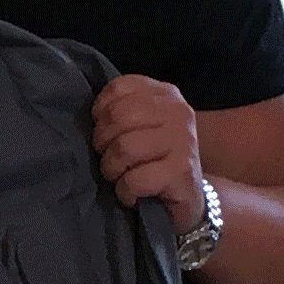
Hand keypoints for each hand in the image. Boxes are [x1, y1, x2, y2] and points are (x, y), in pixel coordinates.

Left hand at [91, 74, 204, 233]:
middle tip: (110, 159)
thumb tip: (94, 115)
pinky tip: (133, 195)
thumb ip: (121, 110)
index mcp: (164, 94)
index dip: (101, 114)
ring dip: (112, 169)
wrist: (190, 195)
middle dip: (103, 143)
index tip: (107, 133)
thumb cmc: (157, 159)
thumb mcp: (143, 125)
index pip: (118, 88)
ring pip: (124, 147)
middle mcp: (177, 112)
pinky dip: (125, 192)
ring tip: (121, 177)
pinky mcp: (181, 172)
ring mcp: (182, 141)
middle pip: (118, 116)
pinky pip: (135, 179)